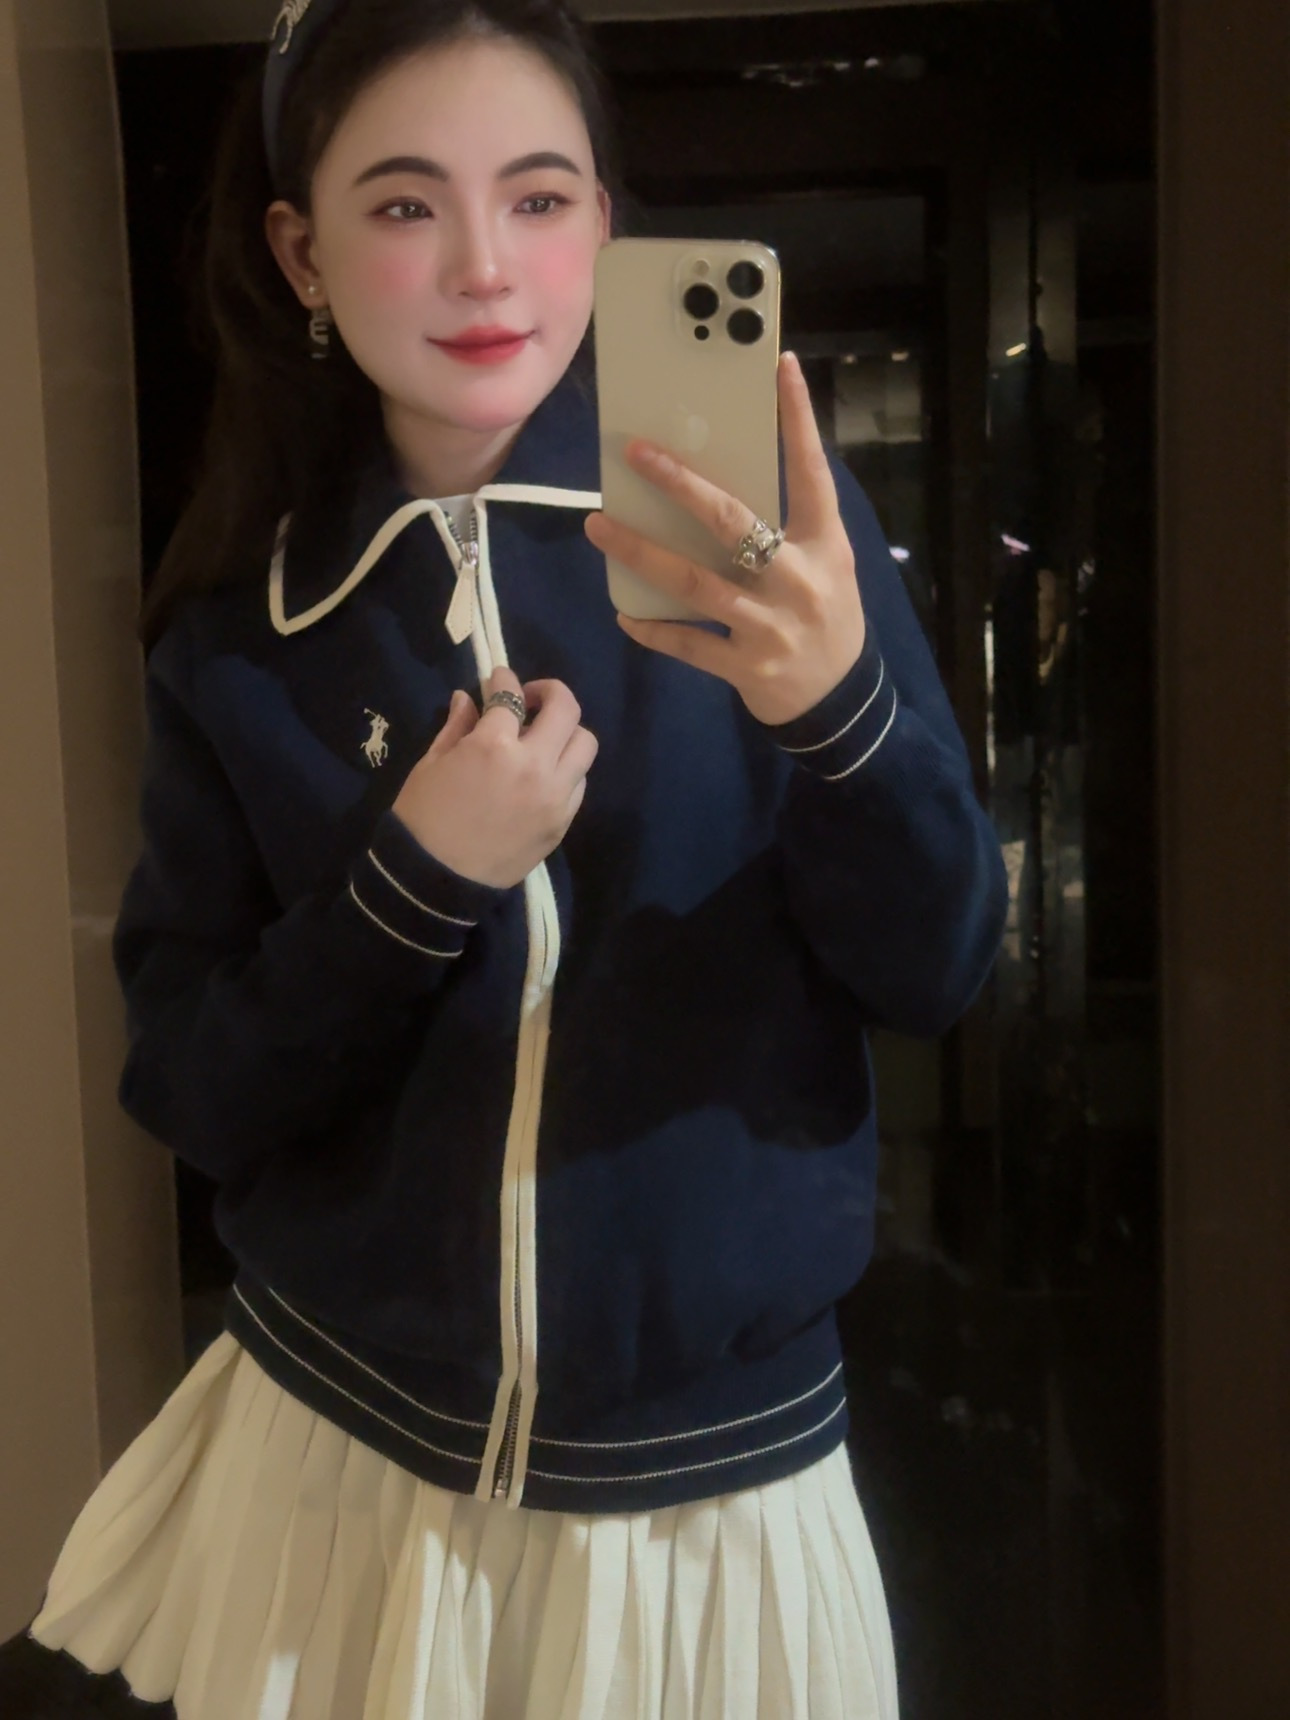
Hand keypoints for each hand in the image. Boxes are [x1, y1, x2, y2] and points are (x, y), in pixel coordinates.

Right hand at [392, 667, 598, 887]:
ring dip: (566, 733)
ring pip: (584, 744)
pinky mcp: (562, 822)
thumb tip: (468, 699)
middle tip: (531, 700)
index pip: (511, 695)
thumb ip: (457, 727)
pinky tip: (544, 774)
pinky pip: (579, 783)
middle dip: (550, 693)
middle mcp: (534, 764)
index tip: (498, 679)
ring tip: (543, 740)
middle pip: (566, 709)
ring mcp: (554, 796)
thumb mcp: (430, 765)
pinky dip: (567, 769)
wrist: (435, 881)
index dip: (504, 679)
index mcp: (494, 745)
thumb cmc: (423, 819)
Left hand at [584, 352, 866, 726]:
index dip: (799, 420)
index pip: (811, 472)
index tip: (781, 367)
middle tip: (637, 453)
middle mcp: (798, 580)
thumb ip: (786, 529)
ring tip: (598, 527)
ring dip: (640, 553)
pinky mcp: (746, 666)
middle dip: (681, 485)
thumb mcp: (824, 566)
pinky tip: (623, 612)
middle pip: (733, 522)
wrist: (841, 702)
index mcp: (824, 545)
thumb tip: (715, 483)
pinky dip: (653, 629)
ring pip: (694, 583)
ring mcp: (770, 626)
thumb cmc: (825, 617)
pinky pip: (688, 644)